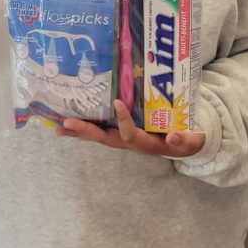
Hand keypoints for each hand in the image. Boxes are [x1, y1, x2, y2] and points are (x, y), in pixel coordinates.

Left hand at [55, 100, 205, 157]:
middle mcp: (129, 142)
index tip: (118, 102)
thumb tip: (175, 136)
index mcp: (146, 143)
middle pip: (105, 138)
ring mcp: (122, 138)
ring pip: (98, 136)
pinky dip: (82, 128)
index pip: (131, 134)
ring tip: (58, 127)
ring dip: (78, 132)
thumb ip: (184, 140)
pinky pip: (98, 130)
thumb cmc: (185, 140)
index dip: (124, 121)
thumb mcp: (190, 141)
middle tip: (66, 125)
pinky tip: (65, 123)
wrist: (181, 144)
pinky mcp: (118, 132)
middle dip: (86, 131)